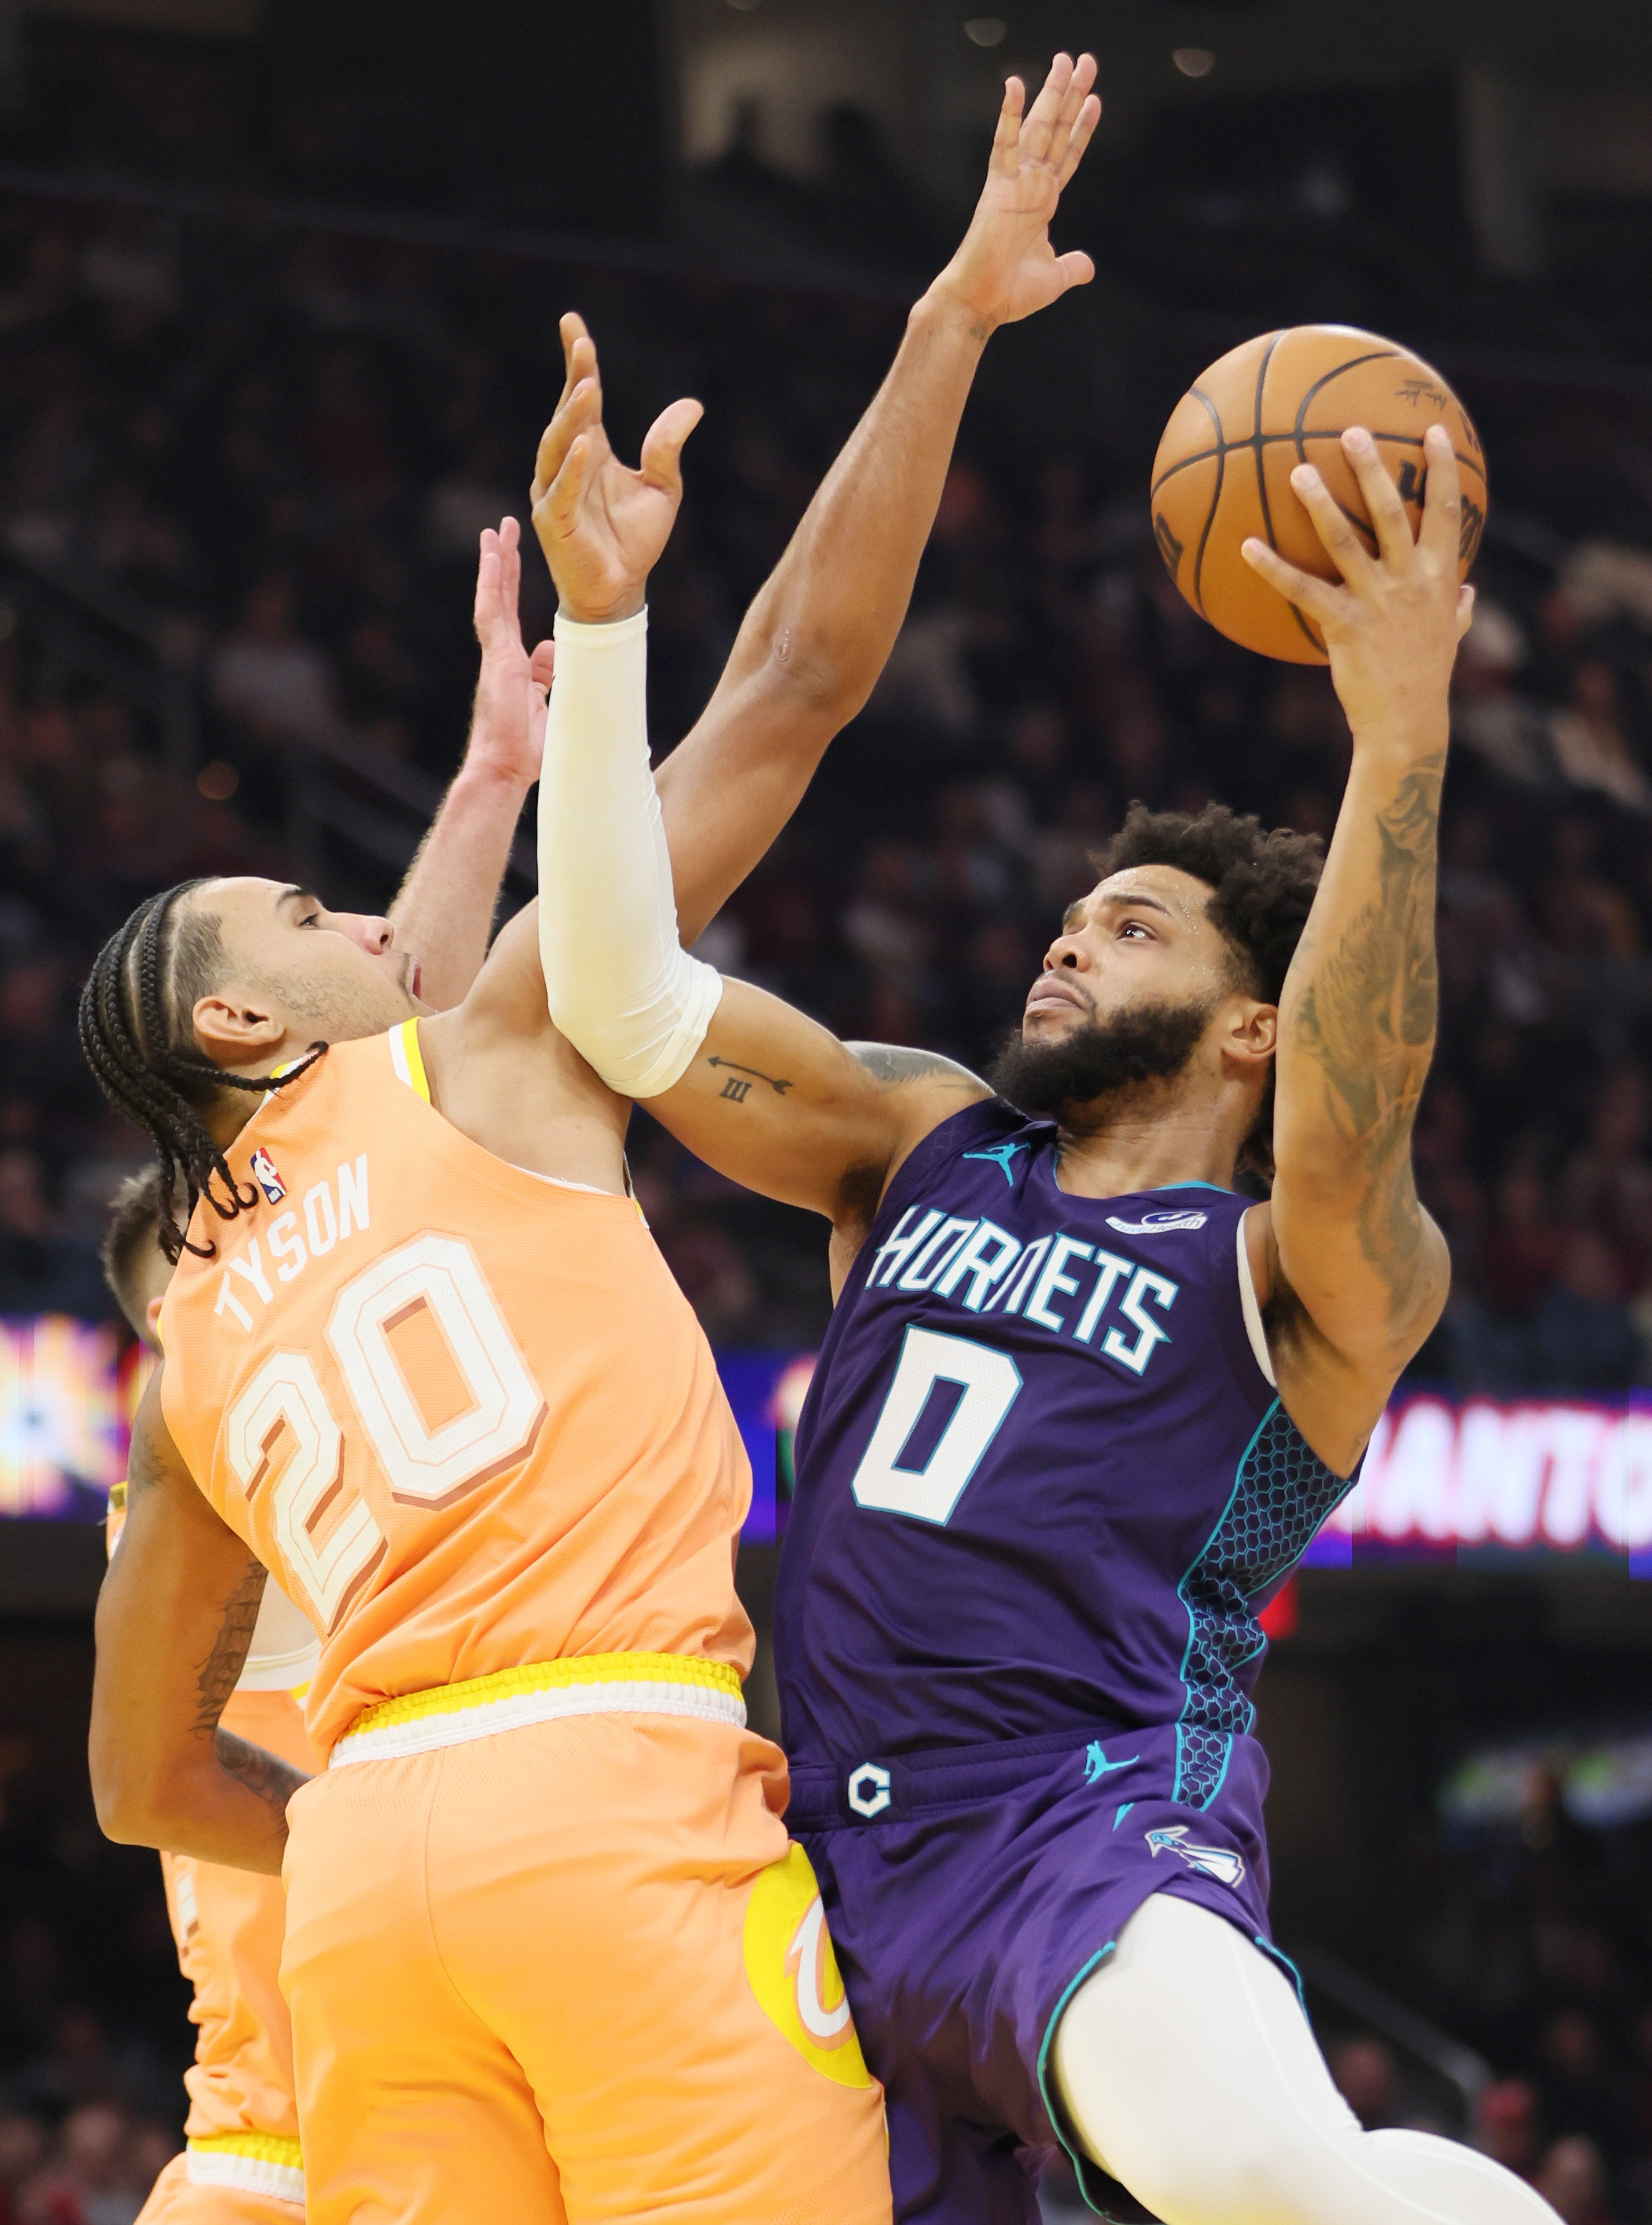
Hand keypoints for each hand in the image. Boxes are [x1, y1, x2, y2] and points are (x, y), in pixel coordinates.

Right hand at [469, 516, 554, 788]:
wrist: (506, 768)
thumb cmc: (526, 749)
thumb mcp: (548, 703)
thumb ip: (548, 674)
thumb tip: (551, 649)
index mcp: (514, 664)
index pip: (513, 615)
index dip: (513, 586)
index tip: (513, 560)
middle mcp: (502, 654)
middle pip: (502, 598)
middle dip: (504, 563)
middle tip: (504, 530)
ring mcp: (497, 654)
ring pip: (494, 598)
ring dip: (495, 563)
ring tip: (494, 531)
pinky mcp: (497, 658)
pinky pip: (491, 611)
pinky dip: (492, 582)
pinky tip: (493, 555)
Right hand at [529, 313, 702, 623]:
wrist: (621, 591)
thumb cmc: (634, 541)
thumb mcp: (662, 489)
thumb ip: (666, 448)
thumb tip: (692, 405)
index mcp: (589, 451)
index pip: (581, 398)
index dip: (577, 362)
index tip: (572, 324)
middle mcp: (565, 465)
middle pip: (567, 414)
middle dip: (574, 379)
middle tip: (583, 346)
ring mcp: (553, 492)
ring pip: (558, 446)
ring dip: (571, 416)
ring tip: (588, 386)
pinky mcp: (553, 522)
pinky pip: (561, 490)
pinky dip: (572, 468)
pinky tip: (585, 444)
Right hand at [925, 54, 1100, 334]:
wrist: (981, 303)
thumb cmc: (1009, 293)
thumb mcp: (1054, 278)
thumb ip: (1072, 267)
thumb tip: (1088, 267)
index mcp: (1043, 202)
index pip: (1068, 155)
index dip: (1083, 128)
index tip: (1094, 100)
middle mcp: (1031, 185)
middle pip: (1058, 131)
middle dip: (1073, 96)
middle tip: (1087, 61)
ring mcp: (1015, 183)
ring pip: (1039, 128)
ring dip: (1053, 93)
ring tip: (1066, 60)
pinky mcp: (997, 187)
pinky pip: (1005, 144)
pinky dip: (1009, 115)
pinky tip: (1015, 84)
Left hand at [1241, 424, 1473, 750]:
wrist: (1407, 722)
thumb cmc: (1427, 678)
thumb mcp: (1451, 637)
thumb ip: (1458, 609)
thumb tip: (1468, 591)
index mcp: (1439, 576)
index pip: (1447, 509)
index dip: (1442, 467)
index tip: (1432, 430)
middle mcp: (1410, 580)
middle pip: (1392, 511)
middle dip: (1373, 468)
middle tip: (1352, 432)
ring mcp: (1376, 600)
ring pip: (1345, 540)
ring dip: (1320, 503)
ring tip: (1298, 470)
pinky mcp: (1343, 624)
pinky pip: (1302, 589)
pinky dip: (1273, 567)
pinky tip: (1247, 547)